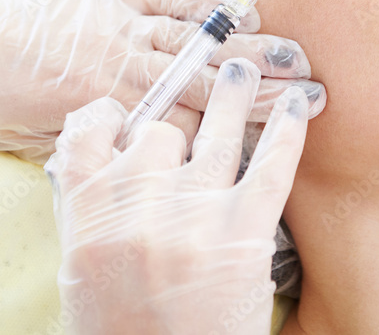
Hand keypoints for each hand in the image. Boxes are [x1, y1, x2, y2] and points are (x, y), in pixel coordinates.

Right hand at [45, 59, 309, 334]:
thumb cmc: (122, 334)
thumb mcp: (83, 275)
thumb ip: (87, 214)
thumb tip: (95, 164)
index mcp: (88, 216)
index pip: (87, 136)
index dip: (107, 118)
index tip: (124, 113)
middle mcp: (137, 204)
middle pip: (156, 131)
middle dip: (172, 129)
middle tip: (188, 127)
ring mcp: (193, 211)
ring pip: (214, 131)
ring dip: (230, 93)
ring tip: (239, 69)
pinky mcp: (244, 228)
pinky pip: (269, 163)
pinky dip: (286, 129)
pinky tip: (295, 103)